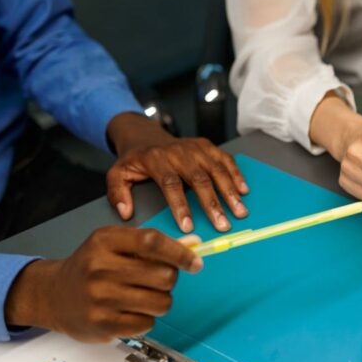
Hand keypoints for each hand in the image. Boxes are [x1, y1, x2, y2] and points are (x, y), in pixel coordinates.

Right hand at [4, 227, 202, 342]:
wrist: (53, 294)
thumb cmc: (91, 266)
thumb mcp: (117, 244)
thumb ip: (155, 244)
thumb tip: (195, 243)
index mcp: (105, 241)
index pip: (152, 242)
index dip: (180, 253)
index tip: (195, 263)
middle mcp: (100, 267)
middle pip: (163, 275)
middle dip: (169, 280)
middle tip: (158, 280)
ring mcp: (99, 297)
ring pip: (160, 302)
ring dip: (161, 301)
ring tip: (144, 297)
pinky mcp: (101, 324)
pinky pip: (147, 323)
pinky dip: (146, 319)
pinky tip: (130, 311)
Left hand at [106, 113, 248, 232]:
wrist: (146, 135)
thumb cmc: (135, 160)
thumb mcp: (117, 173)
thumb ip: (117, 193)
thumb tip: (126, 213)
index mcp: (156, 159)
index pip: (171, 184)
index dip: (181, 206)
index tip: (188, 226)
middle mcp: (179, 152)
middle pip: (199, 179)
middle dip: (212, 204)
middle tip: (222, 225)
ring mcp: (196, 147)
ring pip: (216, 170)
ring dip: (230, 192)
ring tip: (239, 212)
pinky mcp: (207, 145)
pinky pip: (225, 159)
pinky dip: (236, 174)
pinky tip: (244, 191)